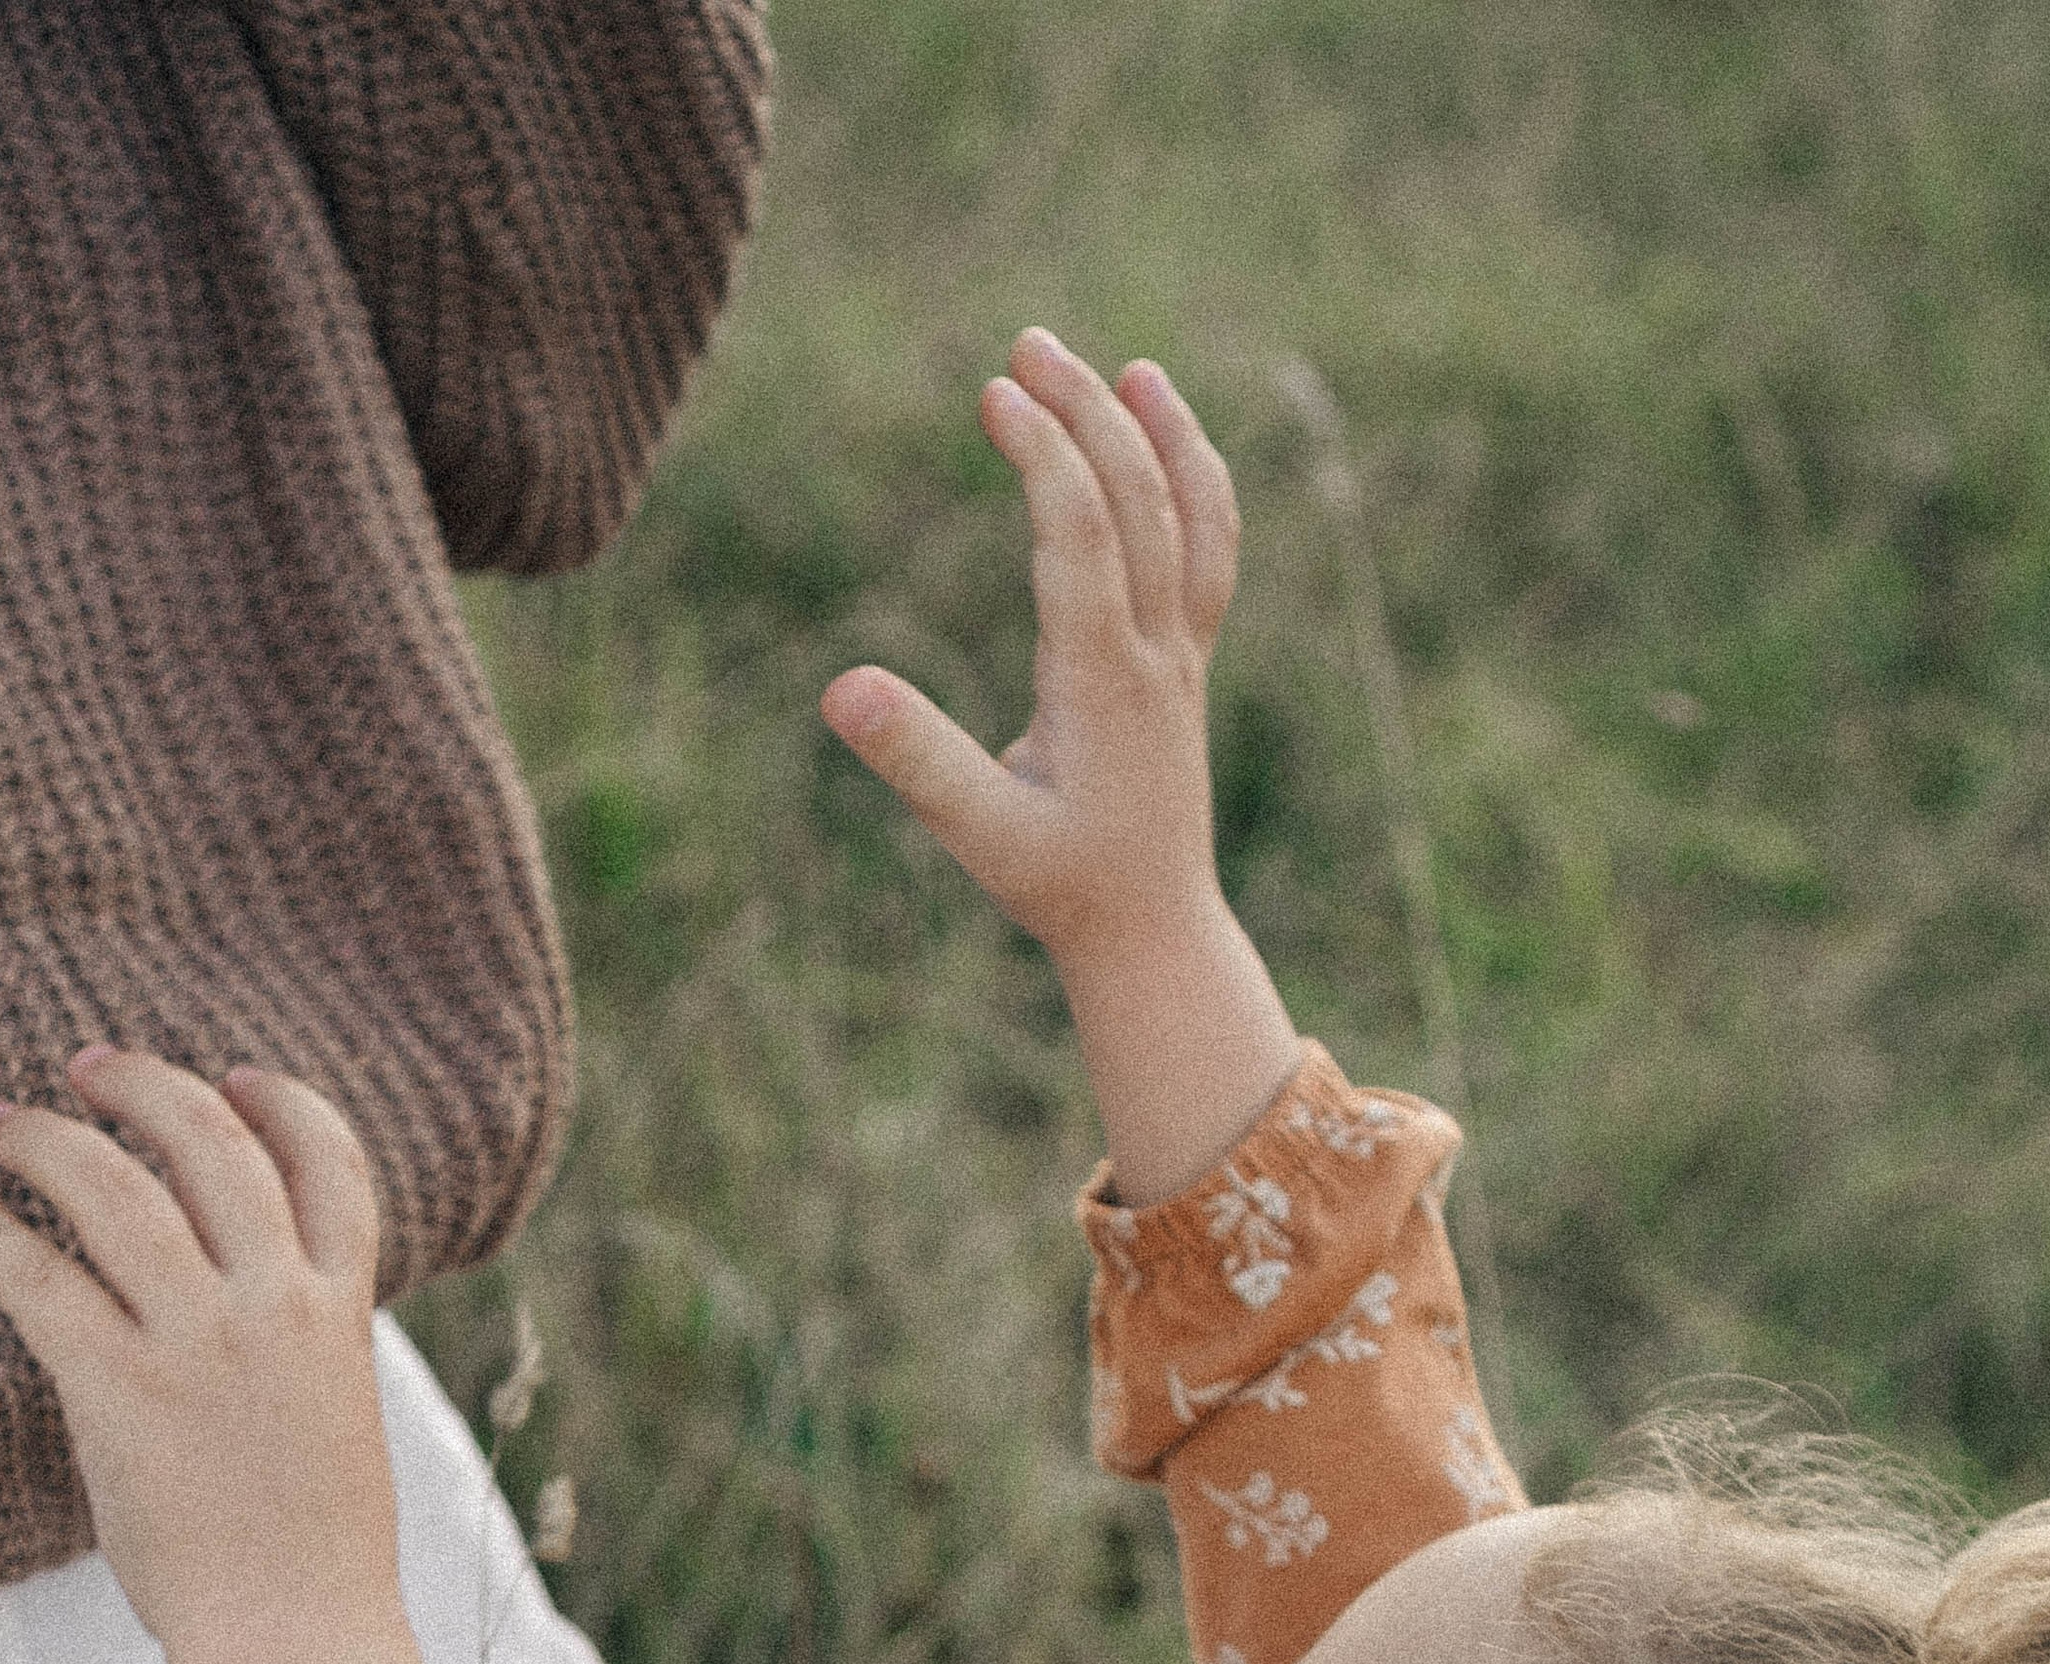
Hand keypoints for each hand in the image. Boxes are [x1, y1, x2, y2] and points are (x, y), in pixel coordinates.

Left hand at [0, 1048, 446, 1663]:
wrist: (295, 1638)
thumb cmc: (311, 1557)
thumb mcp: (332, 1424)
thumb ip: (293, 1350)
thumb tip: (221, 1307)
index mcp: (340, 1316)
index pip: (334, 1166)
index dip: (280, 1102)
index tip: (231, 1073)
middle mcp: (276, 1309)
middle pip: (214, 1144)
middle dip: (145, 1088)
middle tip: (85, 1068)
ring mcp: (200, 1345)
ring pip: (117, 1189)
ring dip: (49, 1139)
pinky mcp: (120, 1390)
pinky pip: (40, 1279)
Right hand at [823, 334, 1233, 976]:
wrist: (1151, 932)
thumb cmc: (1060, 886)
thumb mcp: (976, 833)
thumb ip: (916, 759)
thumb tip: (841, 689)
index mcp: (1103, 681)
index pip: (1082, 534)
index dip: (1045, 454)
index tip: (997, 391)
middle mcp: (1155, 654)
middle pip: (1138, 503)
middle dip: (1087, 415)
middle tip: (1027, 345)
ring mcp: (1181, 657)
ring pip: (1190, 521)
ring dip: (1157, 438)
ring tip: (1124, 369)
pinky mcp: (1186, 667)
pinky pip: (1209, 554)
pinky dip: (1196, 486)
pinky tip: (1164, 442)